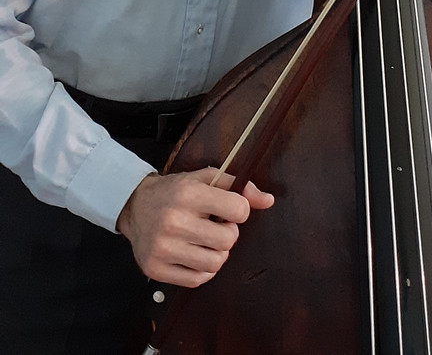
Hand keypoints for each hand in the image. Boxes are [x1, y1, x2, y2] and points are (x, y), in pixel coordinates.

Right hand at [116, 166, 273, 286]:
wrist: (135, 206)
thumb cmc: (175, 192)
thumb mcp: (205, 179)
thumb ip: (238, 187)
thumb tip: (268, 200)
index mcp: (189, 193)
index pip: (238, 209)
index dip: (239, 210)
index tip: (229, 209)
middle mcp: (174, 220)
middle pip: (228, 240)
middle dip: (228, 234)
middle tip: (216, 226)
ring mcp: (163, 247)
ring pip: (215, 264)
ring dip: (216, 253)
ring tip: (204, 241)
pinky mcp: (156, 268)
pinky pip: (197, 280)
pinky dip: (202, 270)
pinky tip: (193, 254)